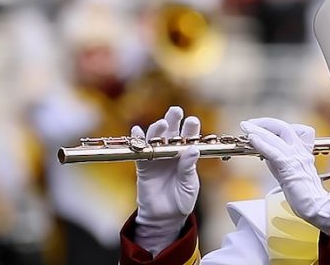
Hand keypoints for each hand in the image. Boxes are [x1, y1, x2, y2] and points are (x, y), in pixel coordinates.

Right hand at [133, 106, 199, 256]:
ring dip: (157, 130)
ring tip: (161, 124)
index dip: (191, 128)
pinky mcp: (144, 166)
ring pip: (156, 138)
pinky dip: (138, 141)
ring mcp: (157, 157)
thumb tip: (192, 150)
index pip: (190, 137)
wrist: (165, 217)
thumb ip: (189, 168)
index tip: (192, 121)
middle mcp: (172, 152)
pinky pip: (140, 151)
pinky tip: (137, 131)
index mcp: (186, 154)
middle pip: (172, 131)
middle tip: (176, 111)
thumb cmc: (182, 199)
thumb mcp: (189, 185)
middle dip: (174, 119)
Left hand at [240, 118, 329, 234]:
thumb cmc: (305, 194)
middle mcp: (301, 150)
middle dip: (264, 123)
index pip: (293, 129)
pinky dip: (262, 143)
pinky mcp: (290, 167)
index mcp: (303, 151)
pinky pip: (275, 152)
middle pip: (284, 127)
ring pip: (277, 136)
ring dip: (258, 129)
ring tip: (246, 126)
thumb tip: (265, 152)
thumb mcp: (289, 172)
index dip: (275, 125)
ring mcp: (297, 157)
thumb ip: (279, 160)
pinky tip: (252, 139)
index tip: (260, 125)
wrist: (317, 206)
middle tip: (248, 124)